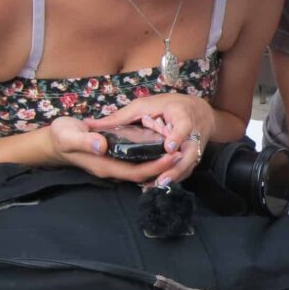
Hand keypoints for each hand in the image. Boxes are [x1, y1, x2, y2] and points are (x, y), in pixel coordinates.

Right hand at [45, 116, 181, 183]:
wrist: (53, 140)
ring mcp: (114, 164)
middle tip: (182, 151)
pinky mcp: (116, 157)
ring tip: (178, 148)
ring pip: (142, 167)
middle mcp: (113, 168)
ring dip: (160, 160)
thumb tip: (101, 144)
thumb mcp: (68, 135)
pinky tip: (162, 144)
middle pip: (144, 173)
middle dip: (164, 165)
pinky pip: (138, 160)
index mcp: (105, 166)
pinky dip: (151, 155)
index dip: (155, 167)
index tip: (171, 156)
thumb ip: (84, 140)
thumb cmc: (60, 137)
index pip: (136, 172)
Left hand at [85, 93, 216, 184]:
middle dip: (176, 167)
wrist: (198, 110)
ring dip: (175, 175)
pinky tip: (160, 184)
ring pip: (188, 163)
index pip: (183, 126)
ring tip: (159, 185)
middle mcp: (192, 133)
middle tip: (162, 178)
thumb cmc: (168, 104)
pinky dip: (176, 177)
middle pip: (189, 152)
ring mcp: (195, 146)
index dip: (177, 137)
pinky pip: (186, 168)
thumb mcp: (144, 105)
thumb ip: (120, 117)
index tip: (169, 147)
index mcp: (181, 115)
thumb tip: (90, 125)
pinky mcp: (193, 155)